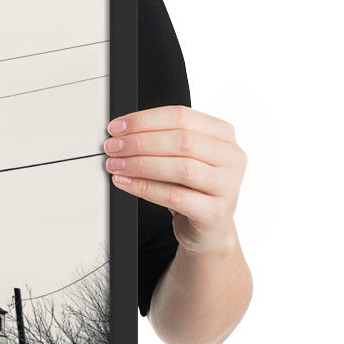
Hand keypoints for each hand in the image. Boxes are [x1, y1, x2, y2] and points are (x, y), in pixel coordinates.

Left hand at [103, 105, 246, 255]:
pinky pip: (175, 197)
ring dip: (141, 164)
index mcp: (223, 134)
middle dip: (140, 142)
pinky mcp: (215, 212)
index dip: (144, 120)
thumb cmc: (192, 188)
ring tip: (116, 165)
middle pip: (182, 140)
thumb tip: (121, 134)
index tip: (117, 127)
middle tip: (113, 147)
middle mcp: (231, 157)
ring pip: (181, 168)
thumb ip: (160, 140)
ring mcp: (227, 185)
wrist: (208, 228)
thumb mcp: (181, 157)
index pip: (182, 116)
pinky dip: (145, 188)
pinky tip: (126, 183)